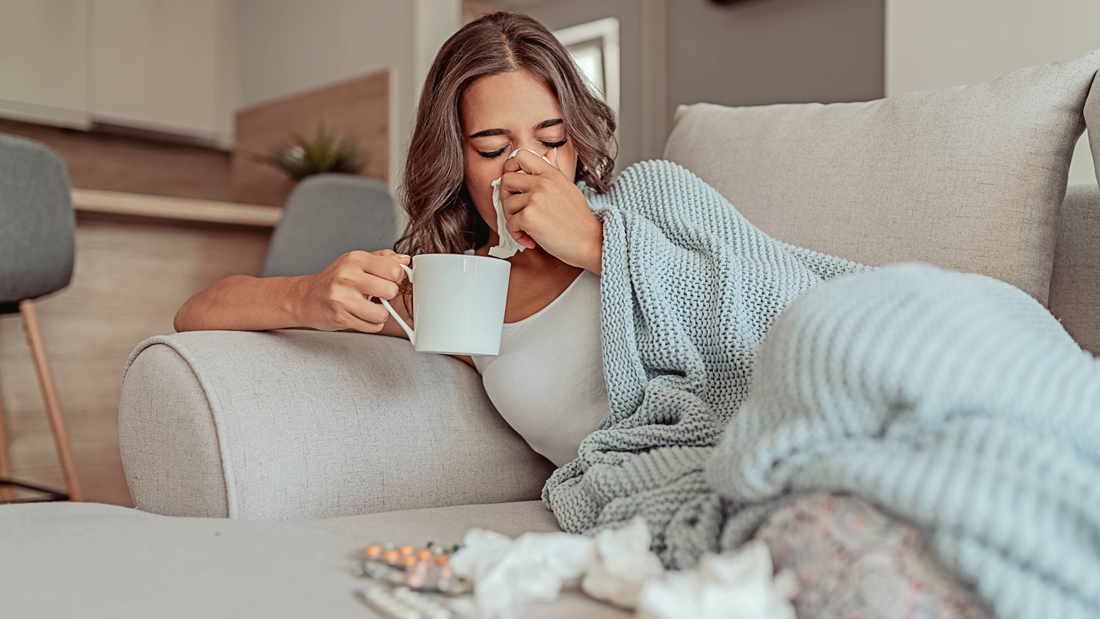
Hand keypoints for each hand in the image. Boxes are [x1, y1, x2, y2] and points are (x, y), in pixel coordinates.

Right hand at [295, 250, 409, 332]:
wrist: (305, 297)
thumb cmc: (334, 280)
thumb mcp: (356, 262)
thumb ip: (382, 259)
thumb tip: (406, 260)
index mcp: (355, 259)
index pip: (394, 269)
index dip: (397, 278)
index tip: (389, 280)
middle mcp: (348, 276)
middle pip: (391, 291)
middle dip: (389, 296)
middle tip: (378, 295)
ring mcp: (342, 298)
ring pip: (382, 313)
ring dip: (381, 314)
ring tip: (371, 307)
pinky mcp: (340, 318)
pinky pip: (372, 327)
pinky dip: (372, 324)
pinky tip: (362, 316)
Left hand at [499, 148, 602, 272]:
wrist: (589, 242)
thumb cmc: (579, 220)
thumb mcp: (569, 187)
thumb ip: (554, 170)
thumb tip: (549, 152)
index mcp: (551, 174)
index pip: (520, 155)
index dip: (509, 167)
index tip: (513, 184)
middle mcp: (542, 183)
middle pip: (506, 179)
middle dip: (506, 197)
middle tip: (516, 211)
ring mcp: (535, 199)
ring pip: (506, 205)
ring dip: (512, 220)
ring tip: (527, 228)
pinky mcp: (529, 217)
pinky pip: (510, 224)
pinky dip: (517, 235)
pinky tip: (530, 239)